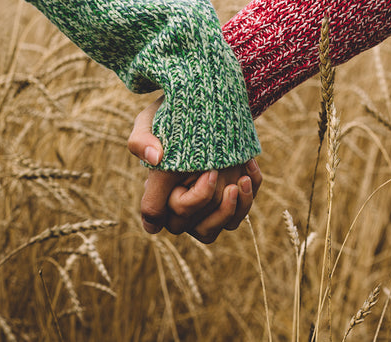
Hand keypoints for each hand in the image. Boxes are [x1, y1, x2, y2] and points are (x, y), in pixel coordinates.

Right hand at [128, 95, 261, 242]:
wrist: (202, 107)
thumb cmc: (170, 117)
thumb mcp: (150, 120)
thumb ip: (141, 138)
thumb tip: (155, 157)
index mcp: (159, 193)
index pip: (166, 216)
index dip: (191, 201)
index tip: (208, 172)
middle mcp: (181, 206)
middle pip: (198, 228)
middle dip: (216, 204)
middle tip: (224, 173)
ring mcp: (206, 207)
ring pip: (221, 228)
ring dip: (235, 208)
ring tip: (242, 180)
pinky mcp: (227, 201)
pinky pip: (240, 214)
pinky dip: (250, 195)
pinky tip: (249, 166)